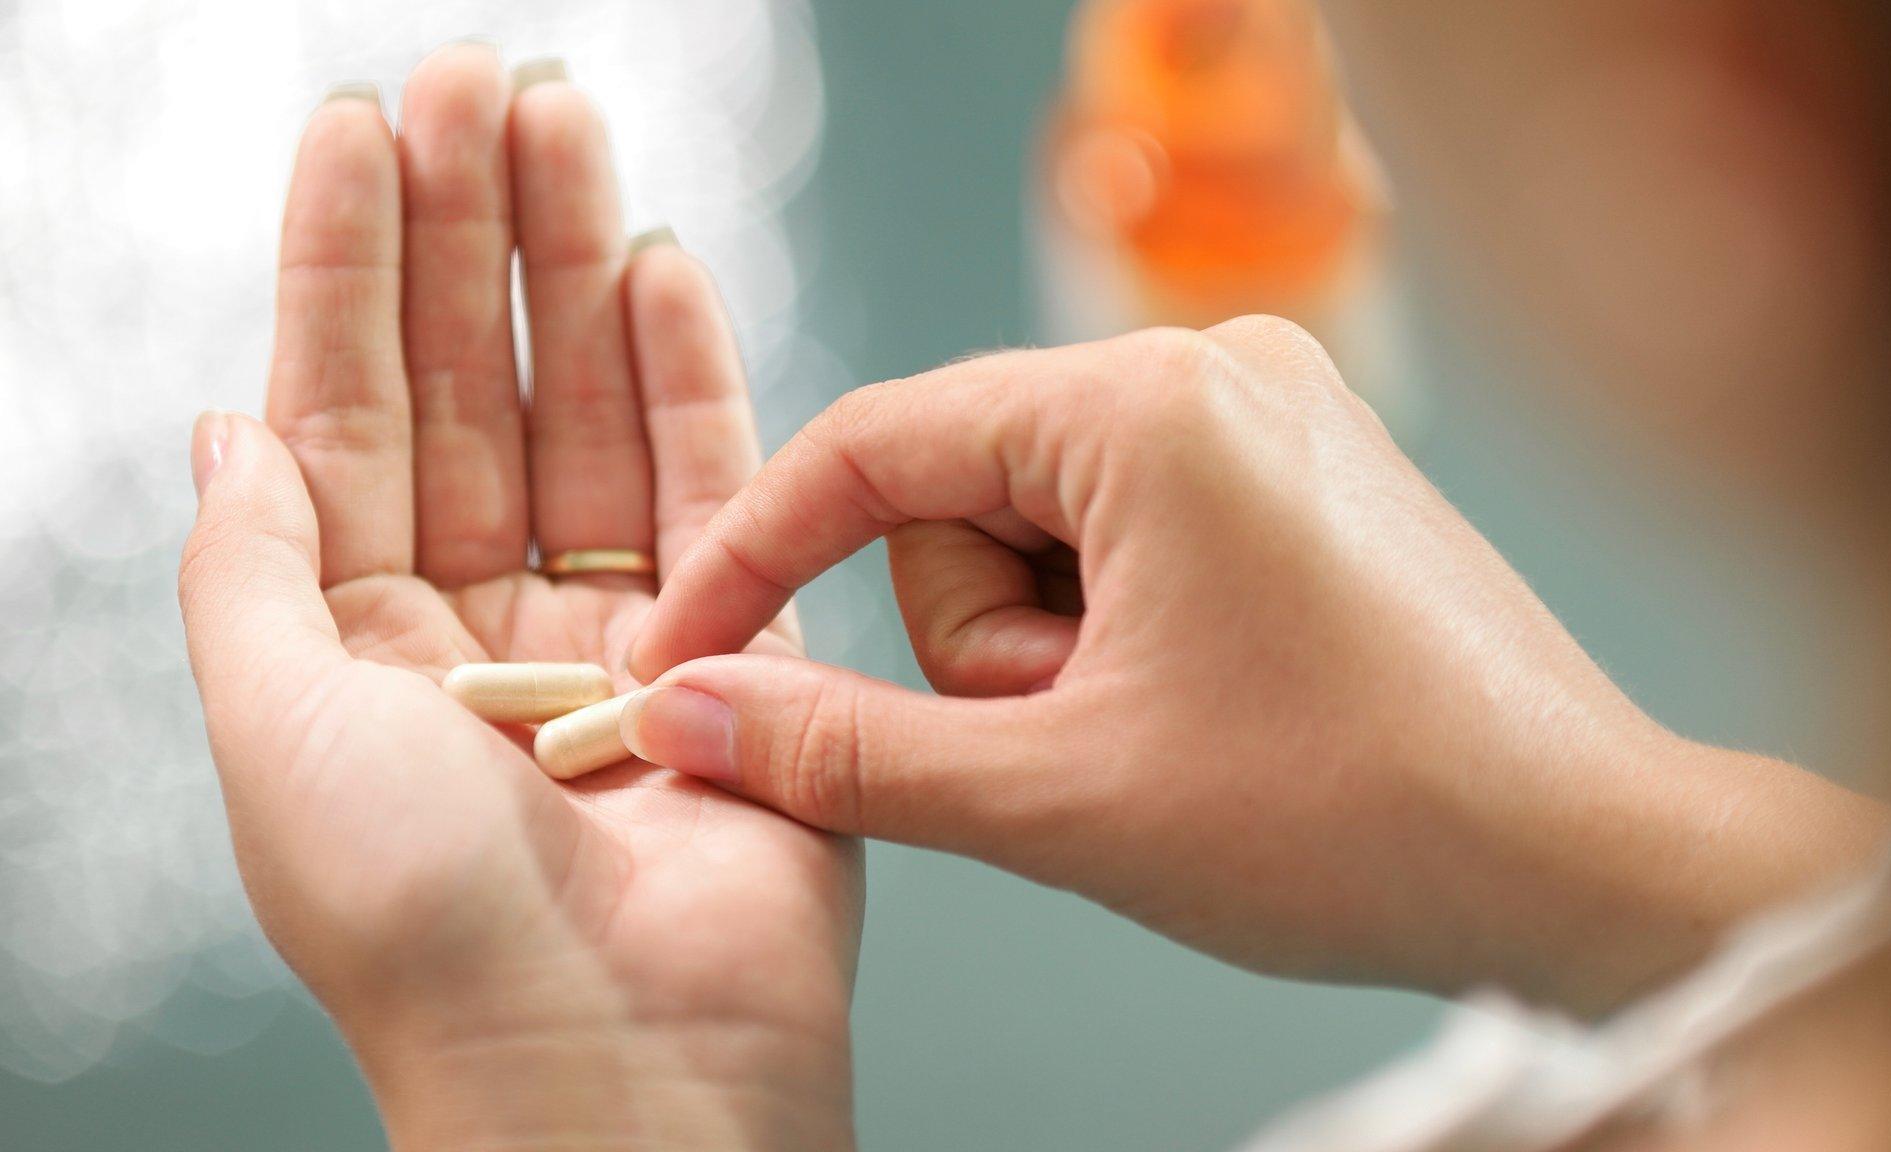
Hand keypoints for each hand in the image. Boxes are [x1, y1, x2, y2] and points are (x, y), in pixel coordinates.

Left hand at [179, 47, 854, 1150]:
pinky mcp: (740, 644)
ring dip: (577, 265)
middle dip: (471, 231)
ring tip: (567, 125)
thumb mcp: (274, 728)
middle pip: (474, 385)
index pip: (345, 412)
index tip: (361, 129)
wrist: (618, 1065)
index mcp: (356, 644)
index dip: (348, 266)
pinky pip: (716, 481)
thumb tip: (223, 424)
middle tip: (481, 83)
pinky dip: (691, 371)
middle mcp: (483, 622)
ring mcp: (616, 627)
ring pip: (591, 408)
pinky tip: (663, 266)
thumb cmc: (426, 932)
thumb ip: (251, 564)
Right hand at [627, 316, 1890, 1011]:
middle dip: (982, 642)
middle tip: (1075, 742)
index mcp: (1148, 404)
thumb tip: (688, 715)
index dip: (755, 558)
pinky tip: (1197, 710)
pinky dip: (1116, 631)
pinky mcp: (1305, 473)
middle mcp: (1216, 368)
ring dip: (1053, 652)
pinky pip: (1131, 533)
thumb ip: (846, 751)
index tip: (685, 655)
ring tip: (1155, 737)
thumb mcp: (1061, 798)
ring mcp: (1273, 414)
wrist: (1585, 860)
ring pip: (1045, 525)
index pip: (874, 444)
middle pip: (963, 492)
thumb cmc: (1365, 817)